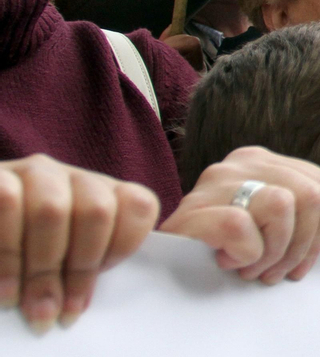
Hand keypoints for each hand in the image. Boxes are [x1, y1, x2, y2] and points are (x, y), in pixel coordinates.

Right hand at [0, 155, 159, 332]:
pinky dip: (7, 255)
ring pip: (52, 209)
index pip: (139, 206)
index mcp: (104, 195)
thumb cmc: (27, 259)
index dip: (122, 249)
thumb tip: (80, 311)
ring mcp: (36, 173)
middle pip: (97, 211)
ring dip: (40, 269)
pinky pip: (8, 202)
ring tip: (27, 308)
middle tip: (56, 313)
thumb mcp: (65, 263)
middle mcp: (74, 178)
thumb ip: (85, 272)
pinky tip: (5, 290)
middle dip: (78, 270)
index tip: (95, 286)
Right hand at [158, 146, 319, 283]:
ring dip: (271, 253)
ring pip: (282, 206)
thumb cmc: (237, 251)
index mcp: (267, 161)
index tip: (297, 260)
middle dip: (299, 247)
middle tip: (273, 271)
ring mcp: (214, 181)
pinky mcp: (191, 211)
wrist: (172, 276)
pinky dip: (244, 255)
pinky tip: (228, 262)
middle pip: (311, 196)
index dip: (319, 234)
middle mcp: (241, 162)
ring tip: (250, 267)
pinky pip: (241, 227)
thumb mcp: (295, 230)